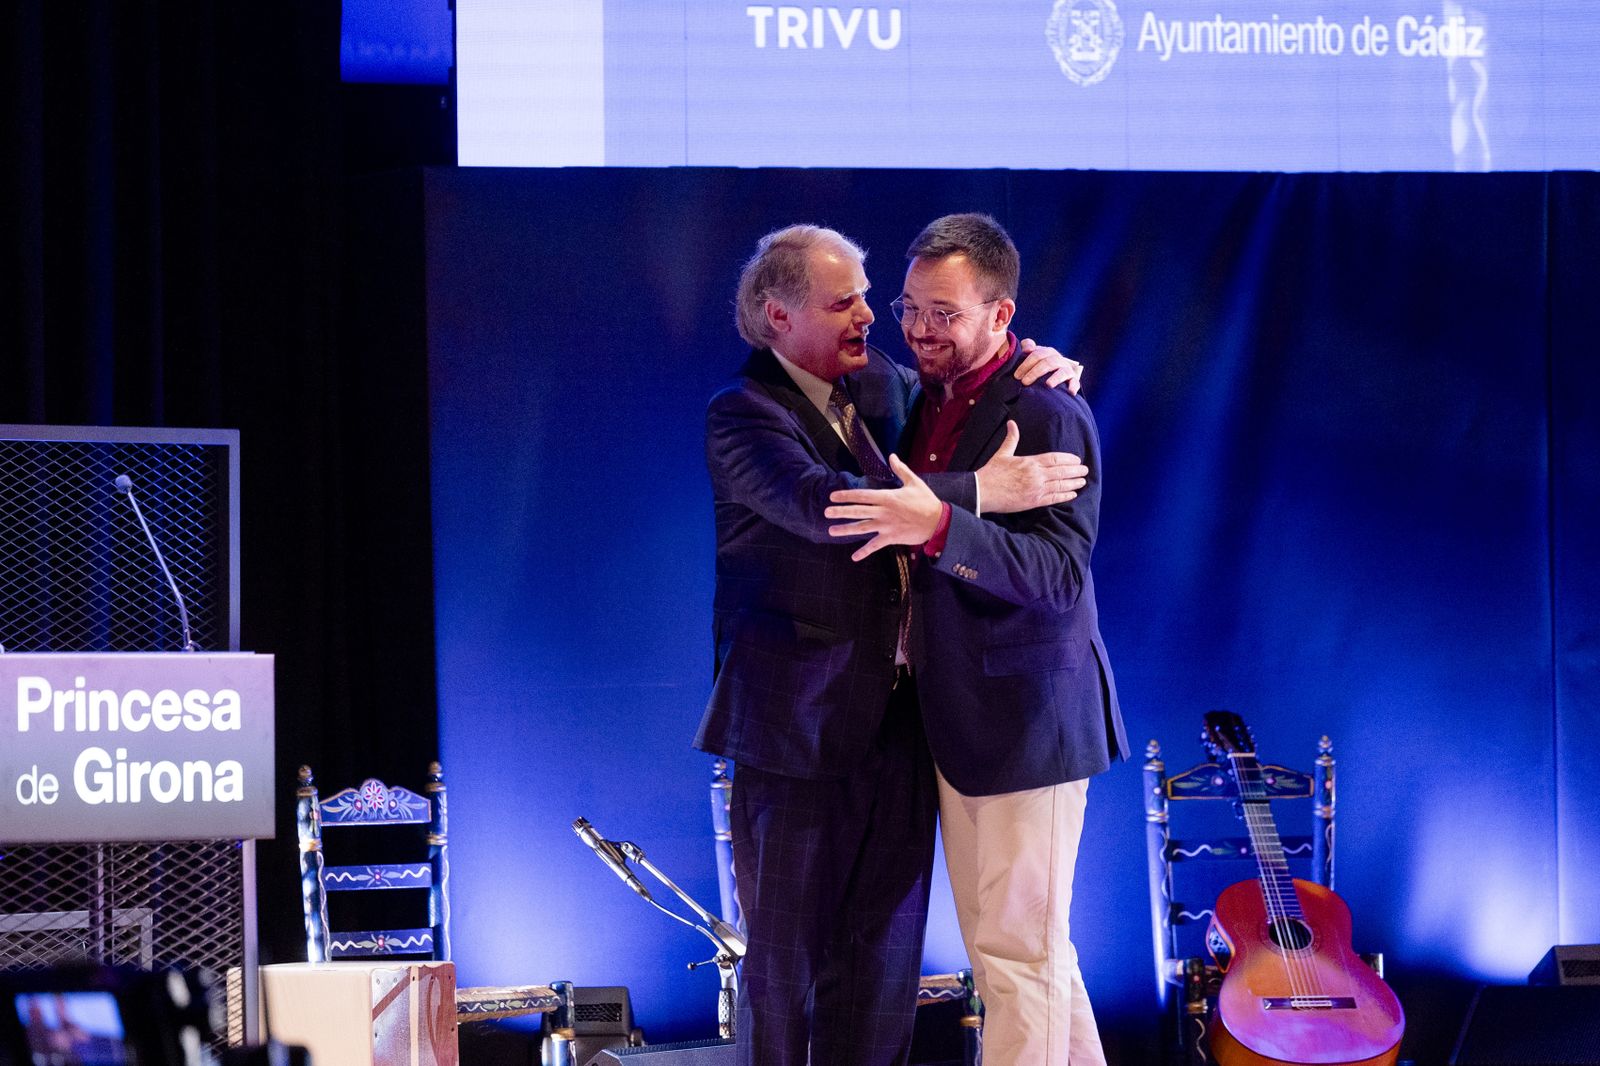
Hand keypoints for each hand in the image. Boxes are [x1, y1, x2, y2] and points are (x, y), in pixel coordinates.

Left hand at [826, 455, 943, 560]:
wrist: (937, 522)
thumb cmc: (926, 501)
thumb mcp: (914, 482)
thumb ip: (900, 469)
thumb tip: (892, 456)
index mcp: (887, 497)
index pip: (862, 495)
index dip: (846, 496)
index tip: (833, 496)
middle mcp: (883, 511)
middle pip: (858, 511)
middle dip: (840, 512)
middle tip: (826, 512)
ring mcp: (886, 526)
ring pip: (862, 528)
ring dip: (845, 530)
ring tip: (831, 531)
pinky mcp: (891, 538)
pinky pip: (875, 546)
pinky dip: (864, 552)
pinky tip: (854, 557)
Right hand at [974, 420, 1087, 513]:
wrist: (982, 491)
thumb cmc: (991, 472)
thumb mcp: (1002, 453)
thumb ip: (1011, 439)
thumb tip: (1012, 423)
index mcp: (1030, 462)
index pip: (1055, 458)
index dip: (1069, 459)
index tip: (1077, 460)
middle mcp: (1036, 475)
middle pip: (1062, 471)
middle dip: (1075, 470)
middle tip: (1085, 470)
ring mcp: (1036, 489)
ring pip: (1061, 485)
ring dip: (1073, 483)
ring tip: (1082, 481)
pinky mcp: (1033, 502)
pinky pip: (1054, 498)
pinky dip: (1064, 496)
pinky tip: (1072, 494)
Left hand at [1015, 339, 1082, 394]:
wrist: (1053, 374)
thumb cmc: (1038, 365)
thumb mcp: (1032, 355)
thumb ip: (1028, 347)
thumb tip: (1027, 348)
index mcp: (1047, 352)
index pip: (1037, 354)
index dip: (1026, 364)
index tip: (1017, 376)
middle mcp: (1058, 359)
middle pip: (1048, 362)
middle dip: (1035, 372)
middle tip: (1024, 382)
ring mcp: (1067, 369)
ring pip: (1063, 372)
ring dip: (1056, 378)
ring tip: (1048, 385)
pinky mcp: (1073, 380)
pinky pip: (1075, 383)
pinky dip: (1073, 387)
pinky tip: (1069, 392)